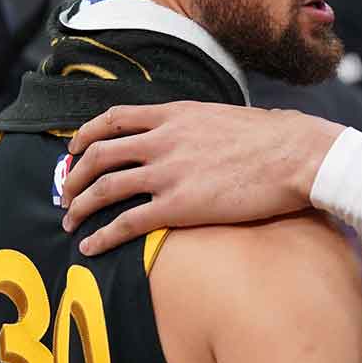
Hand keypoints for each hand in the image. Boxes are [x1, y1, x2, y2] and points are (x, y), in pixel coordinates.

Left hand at [61, 102, 342, 253]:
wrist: (296, 155)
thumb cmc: (273, 139)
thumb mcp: (225, 118)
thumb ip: (198, 126)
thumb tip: (197, 135)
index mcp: (174, 115)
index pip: (113, 118)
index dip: (86, 136)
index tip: (74, 150)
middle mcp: (163, 140)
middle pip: (98, 154)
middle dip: (74, 176)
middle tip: (65, 194)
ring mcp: (169, 172)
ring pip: (104, 188)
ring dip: (79, 207)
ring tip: (69, 223)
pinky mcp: (179, 206)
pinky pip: (126, 222)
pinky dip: (102, 236)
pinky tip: (90, 247)